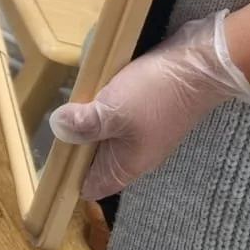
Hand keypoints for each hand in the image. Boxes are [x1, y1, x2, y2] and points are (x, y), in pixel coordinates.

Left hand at [48, 10, 249, 199]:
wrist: (202, 64)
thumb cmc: (156, 93)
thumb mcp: (113, 110)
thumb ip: (85, 124)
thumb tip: (57, 130)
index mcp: (127, 164)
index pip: (92, 184)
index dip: (69, 177)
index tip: (47, 159)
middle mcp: (135, 152)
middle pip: (96, 157)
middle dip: (76, 141)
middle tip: (56, 119)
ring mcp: (143, 130)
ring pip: (106, 132)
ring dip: (89, 118)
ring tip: (72, 100)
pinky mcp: (148, 108)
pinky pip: (118, 113)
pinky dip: (104, 102)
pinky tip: (95, 85)